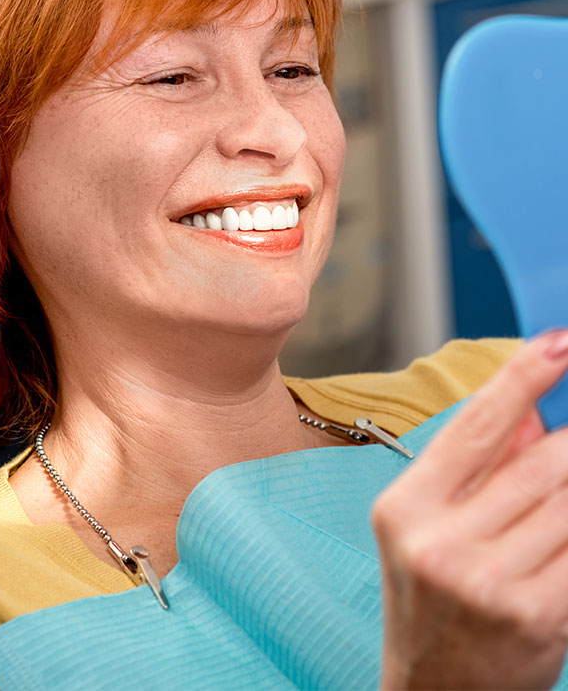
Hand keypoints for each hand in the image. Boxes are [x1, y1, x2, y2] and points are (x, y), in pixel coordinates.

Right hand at [373, 331, 567, 689]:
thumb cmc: (430, 601)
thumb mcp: (428, 525)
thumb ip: (476, 465)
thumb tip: (532, 411)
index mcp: (405, 508)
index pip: (474, 426)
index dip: (522, 377)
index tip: (559, 342)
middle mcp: (441, 542)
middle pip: (540, 461)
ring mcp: (490, 582)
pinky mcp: (536, 616)